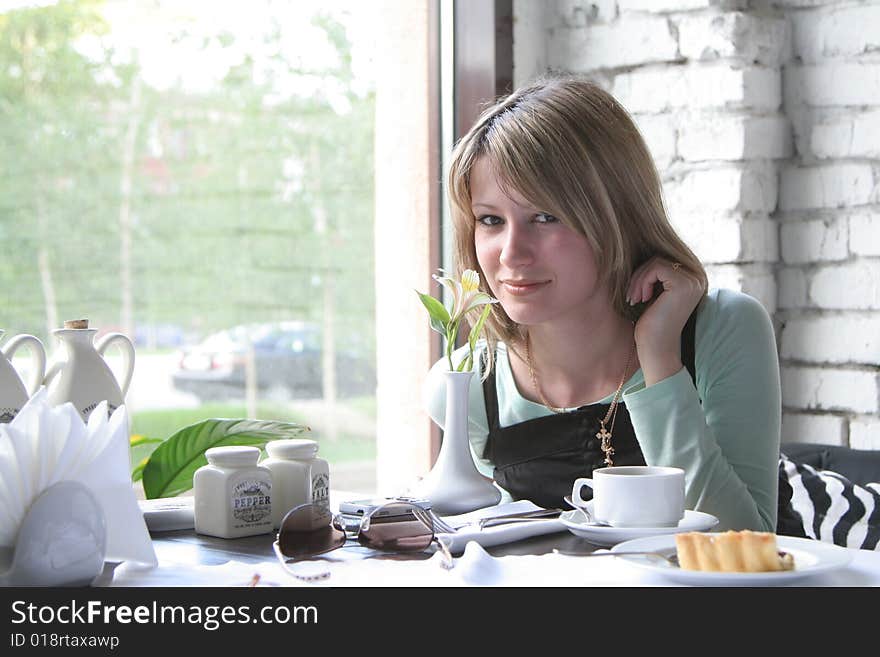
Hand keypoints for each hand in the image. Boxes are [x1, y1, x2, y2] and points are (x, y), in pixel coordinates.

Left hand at [626, 257, 704, 385]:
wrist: (656, 349)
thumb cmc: (650, 325)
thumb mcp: (653, 294)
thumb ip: (655, 275)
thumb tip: (640, 250)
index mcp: (692, 280)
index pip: (663, 261)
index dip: (644, 274)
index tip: (635, 295)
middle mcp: (697, 278)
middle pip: (659, 259)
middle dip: (640, 276)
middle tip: (632, 297)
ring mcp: (693, 281)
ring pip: (656, 262)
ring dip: (639, 280)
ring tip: (634, 299)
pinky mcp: (684, 284)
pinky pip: (656, 267)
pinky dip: (642, 281)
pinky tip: (640, 299)